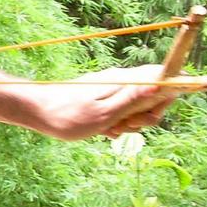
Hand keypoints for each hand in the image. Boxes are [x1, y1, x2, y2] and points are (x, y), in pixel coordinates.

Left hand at [25, 64, 172, 140]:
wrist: (37, 111)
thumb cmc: (68, 115)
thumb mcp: (104, 114)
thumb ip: (132, 100)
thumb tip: (160, 85)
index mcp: (122, 81)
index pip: (161, 76)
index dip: (170, 92)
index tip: (160, 109)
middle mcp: (120, 81)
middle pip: (152, 97)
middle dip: (146, 116)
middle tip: (125, 125)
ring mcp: (112, 90)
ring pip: (137, 108)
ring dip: (129, 123)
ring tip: (109, 129)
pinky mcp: (104, 99)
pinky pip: (122, 113)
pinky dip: (116, 124)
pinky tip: (102, 130)